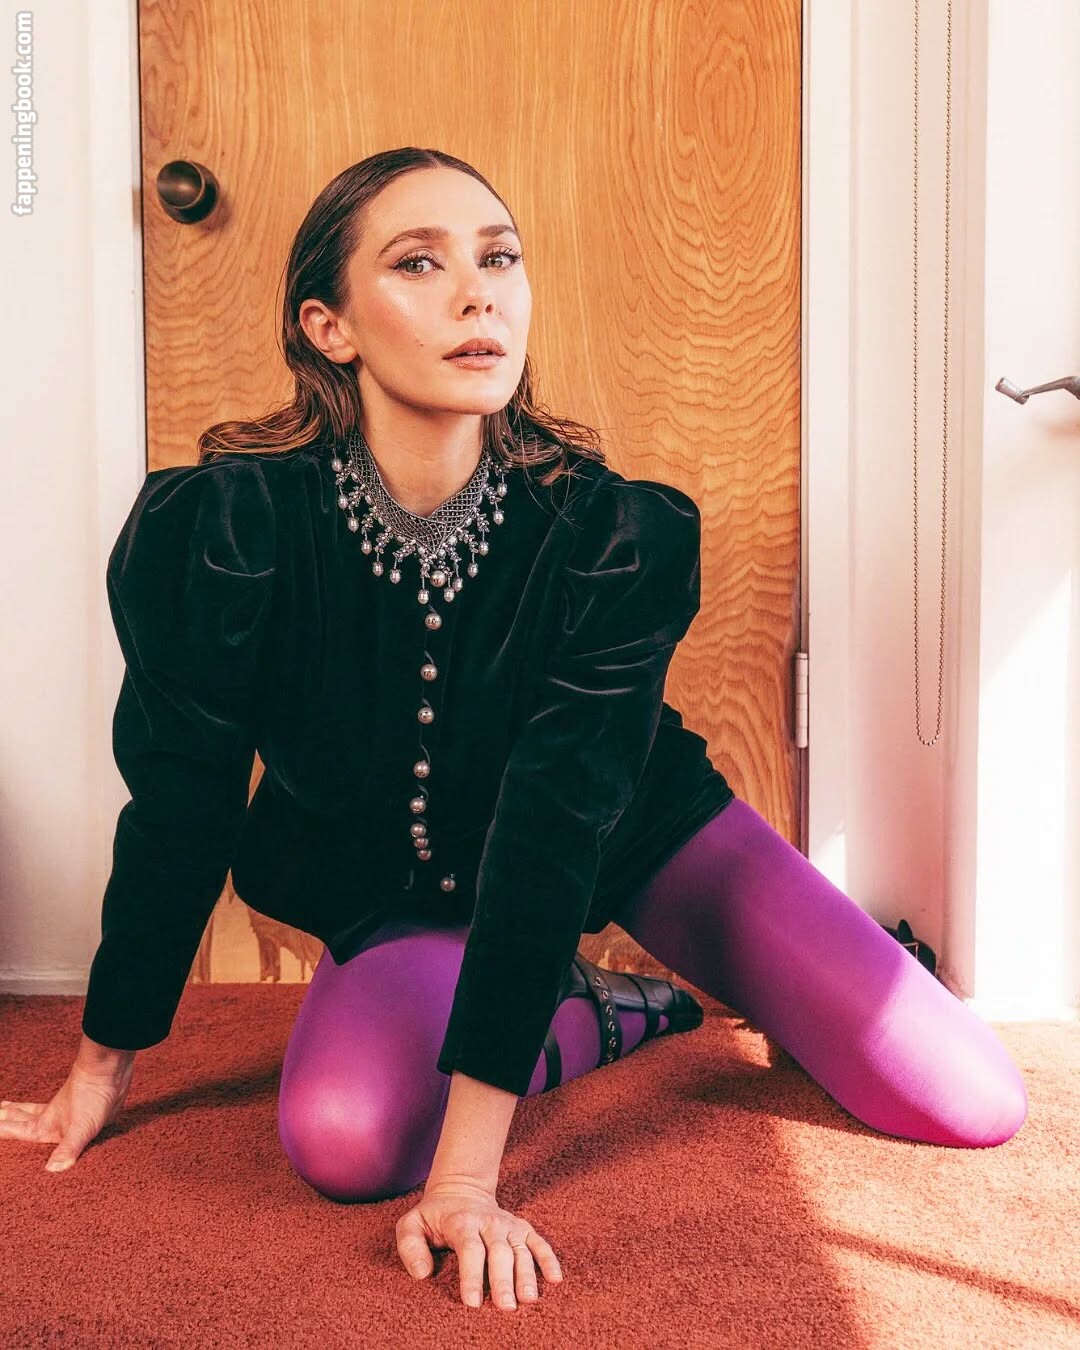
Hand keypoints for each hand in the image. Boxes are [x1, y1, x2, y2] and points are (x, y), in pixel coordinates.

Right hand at [0, 1035, 135, 1171]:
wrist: (109, 1070)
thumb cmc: (91, 1096)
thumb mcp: (80, 1127)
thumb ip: (67, 1149)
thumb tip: (50, 1171)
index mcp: (45, 1126)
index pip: (14, 1131)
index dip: (0, 1130)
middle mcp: (51, 1119)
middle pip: (22, 1117)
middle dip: (7, 1117)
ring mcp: (66, 1113)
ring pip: (37, 1112)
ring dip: (22, 1112)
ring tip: (10, 1109)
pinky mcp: (83, 1112)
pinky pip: (60, 1117)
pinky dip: (50, 1114)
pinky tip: (57, 1117)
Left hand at [395, 1177, 563, 1308]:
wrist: (460, 1191)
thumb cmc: (434, 1217)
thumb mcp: (411, 1224)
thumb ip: (410, 1247)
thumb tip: (422, 1274)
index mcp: (462, 1222)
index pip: (470, 1249)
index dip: (472, 1275)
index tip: (473, 1303)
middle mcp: (489, 1222)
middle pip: (499, 1251)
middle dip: (503, 1280)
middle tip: (505, 1307)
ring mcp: (508, 1225)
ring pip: (521, 1249)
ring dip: (527, 1273)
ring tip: (528, 1299)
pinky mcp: (522, 1228)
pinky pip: (539, 1242)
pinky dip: (548, 1259)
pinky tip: (555, 1279)